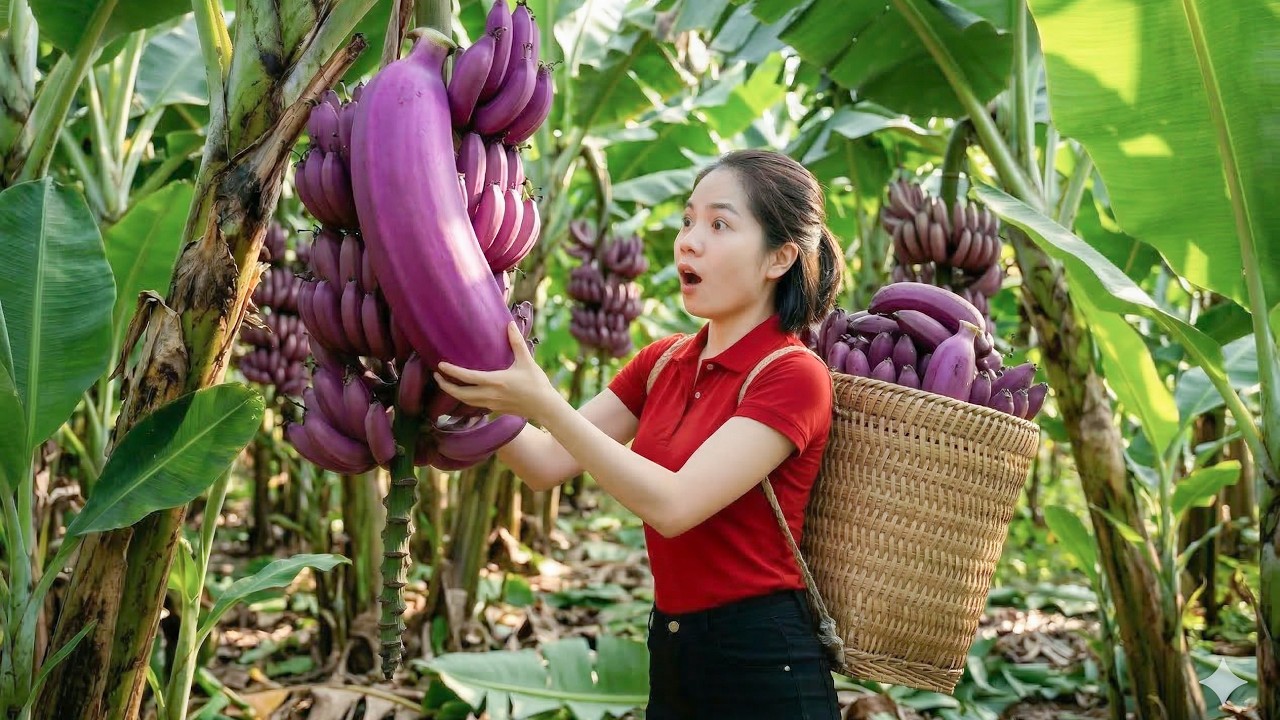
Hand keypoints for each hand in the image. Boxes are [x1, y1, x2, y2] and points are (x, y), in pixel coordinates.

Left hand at [435, 322, 558, 420]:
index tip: (440, 366)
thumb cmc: (537, 383)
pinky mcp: (495, 409)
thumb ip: (516, 342)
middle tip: (437, 376)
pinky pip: (475, 404)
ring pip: (466, 401)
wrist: (544, 406)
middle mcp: (491, 394)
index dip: (452, 372)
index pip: (468, 377)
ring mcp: (492, 404)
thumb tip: (510, 323)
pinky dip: (465, 398)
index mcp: (496, 381)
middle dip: (445, 386)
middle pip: (460, 394)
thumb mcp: (526, 361)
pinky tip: (465, 391)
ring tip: (446, 384)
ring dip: (454, 393)